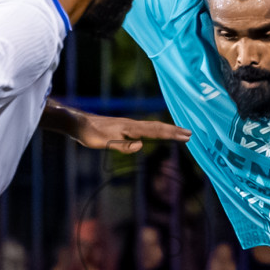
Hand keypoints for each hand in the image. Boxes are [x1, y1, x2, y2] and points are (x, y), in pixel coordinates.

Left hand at [70, 111, 191, 153]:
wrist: (79, 123)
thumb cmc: (90, 134)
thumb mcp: (105, 143)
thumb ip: (123, 145)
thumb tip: (141, 146)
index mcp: (130, 128)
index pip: (155, 131)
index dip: (171, 134)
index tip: (185, 136)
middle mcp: (132, 125)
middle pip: (157, 127)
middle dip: (174, 131)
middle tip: (190, 134)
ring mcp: (129, 125)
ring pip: (152, 127)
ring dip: (167, 130)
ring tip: (179, 132)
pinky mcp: (124, 127)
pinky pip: (145, 129)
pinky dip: (156, 130)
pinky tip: (157, 133)